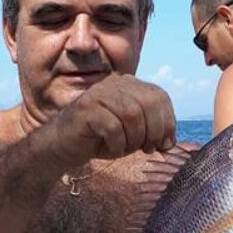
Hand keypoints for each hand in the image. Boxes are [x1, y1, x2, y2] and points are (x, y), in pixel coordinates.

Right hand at [41, 74, 175, 171]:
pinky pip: (113, 128)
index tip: (164, 144)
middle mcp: (114, 83)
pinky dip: (117, 145)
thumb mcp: (132, 133)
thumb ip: (152, 129)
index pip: (160, 96)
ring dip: (134, 139)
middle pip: (149, 104)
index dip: (168, 122)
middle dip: (154, 132)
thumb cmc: (99, 139)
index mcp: (129, 84)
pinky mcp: (86, 109)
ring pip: (132, 116)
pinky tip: (110, 149)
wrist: (62, 145)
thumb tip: (170, 142)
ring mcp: (99, 94)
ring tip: (125, 149)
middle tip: (147, 149)